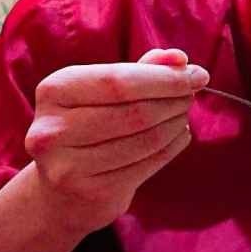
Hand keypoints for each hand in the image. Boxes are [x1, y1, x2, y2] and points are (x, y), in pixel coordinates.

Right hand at [24, 48, 208, 235]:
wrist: (61, 188)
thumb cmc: (89, 124)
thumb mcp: (105, 91)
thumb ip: (142, 70)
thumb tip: (180, 59)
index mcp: (54, 91)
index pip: (119, 80)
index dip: (164, 78)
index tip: (197, 75)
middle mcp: (53, 129)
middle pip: (135, 112)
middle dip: (174, 101)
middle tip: (192, 96)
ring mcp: (68, 166)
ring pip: (145, 140)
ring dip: (176, 124)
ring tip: (182, 115)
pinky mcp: (90, 193)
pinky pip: (147, 165)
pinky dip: (172, 148)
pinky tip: (178, 136)